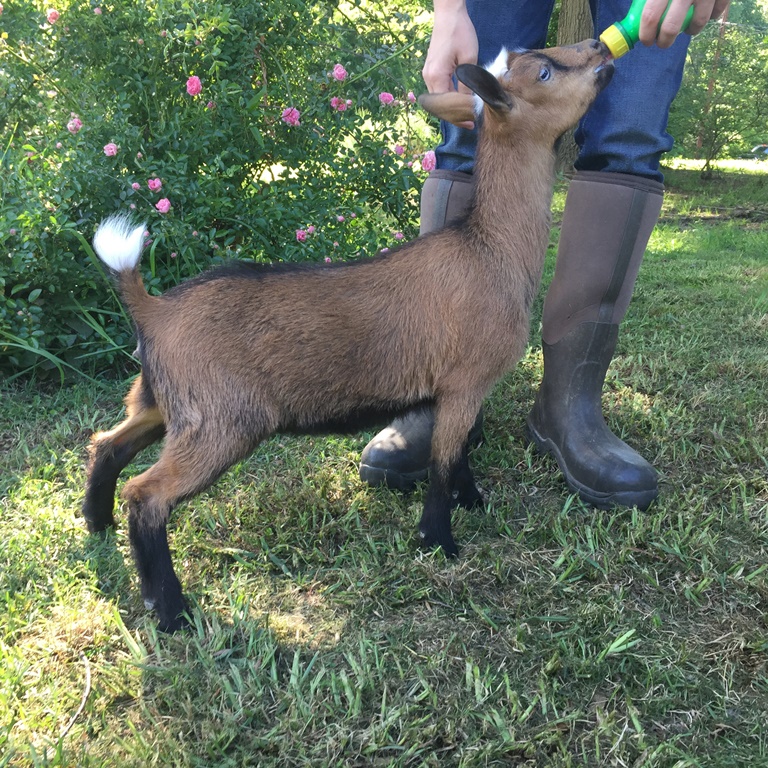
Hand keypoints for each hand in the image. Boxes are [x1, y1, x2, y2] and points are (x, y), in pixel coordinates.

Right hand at [422, 0, 477, 127]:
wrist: (448, 14)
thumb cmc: (459, 32)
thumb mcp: (468, 59)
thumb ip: (467, 83)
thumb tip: (469, 102)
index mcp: (436, 76)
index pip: (446, 105)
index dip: (458, 117)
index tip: (471, 123)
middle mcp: (428, 78)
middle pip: (440, 106)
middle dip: (454, 116)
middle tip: (470, 123)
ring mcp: (428, 74)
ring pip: (439, 99)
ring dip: (451, 108)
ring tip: (466, 116)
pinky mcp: (431, 70)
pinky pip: (438, 90)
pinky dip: (448, 98)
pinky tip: (459, 102)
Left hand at [639, 0, 730, 48]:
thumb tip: (638, 14)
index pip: (650, 17)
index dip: (645, 34)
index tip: (646, 40)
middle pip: (671, 28)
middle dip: (664, 41)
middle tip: (662, 42)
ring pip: (697, 24)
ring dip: (690, 31)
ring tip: (686, 28)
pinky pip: (717, 13)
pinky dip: (710, 17)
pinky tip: (704, 13)